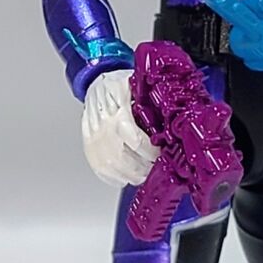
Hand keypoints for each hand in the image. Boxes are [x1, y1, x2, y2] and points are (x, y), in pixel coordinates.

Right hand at [81, 70, 157, 187]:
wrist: (96, 84)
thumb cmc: (119, 86)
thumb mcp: (138, 86)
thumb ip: (152, 102)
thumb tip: (174, 116)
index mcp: (118, 112)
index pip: (135, 140)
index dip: (150, 152)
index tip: (160, 155)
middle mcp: (103, 127)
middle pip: (123, 159)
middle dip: (142, 169)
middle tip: (155, 168)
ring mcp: (94, 139)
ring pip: (111, 167)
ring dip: (130, 175)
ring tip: (143, 174)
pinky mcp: (88, 146)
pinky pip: (99, 168)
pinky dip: (113, 177)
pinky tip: (125, 177)